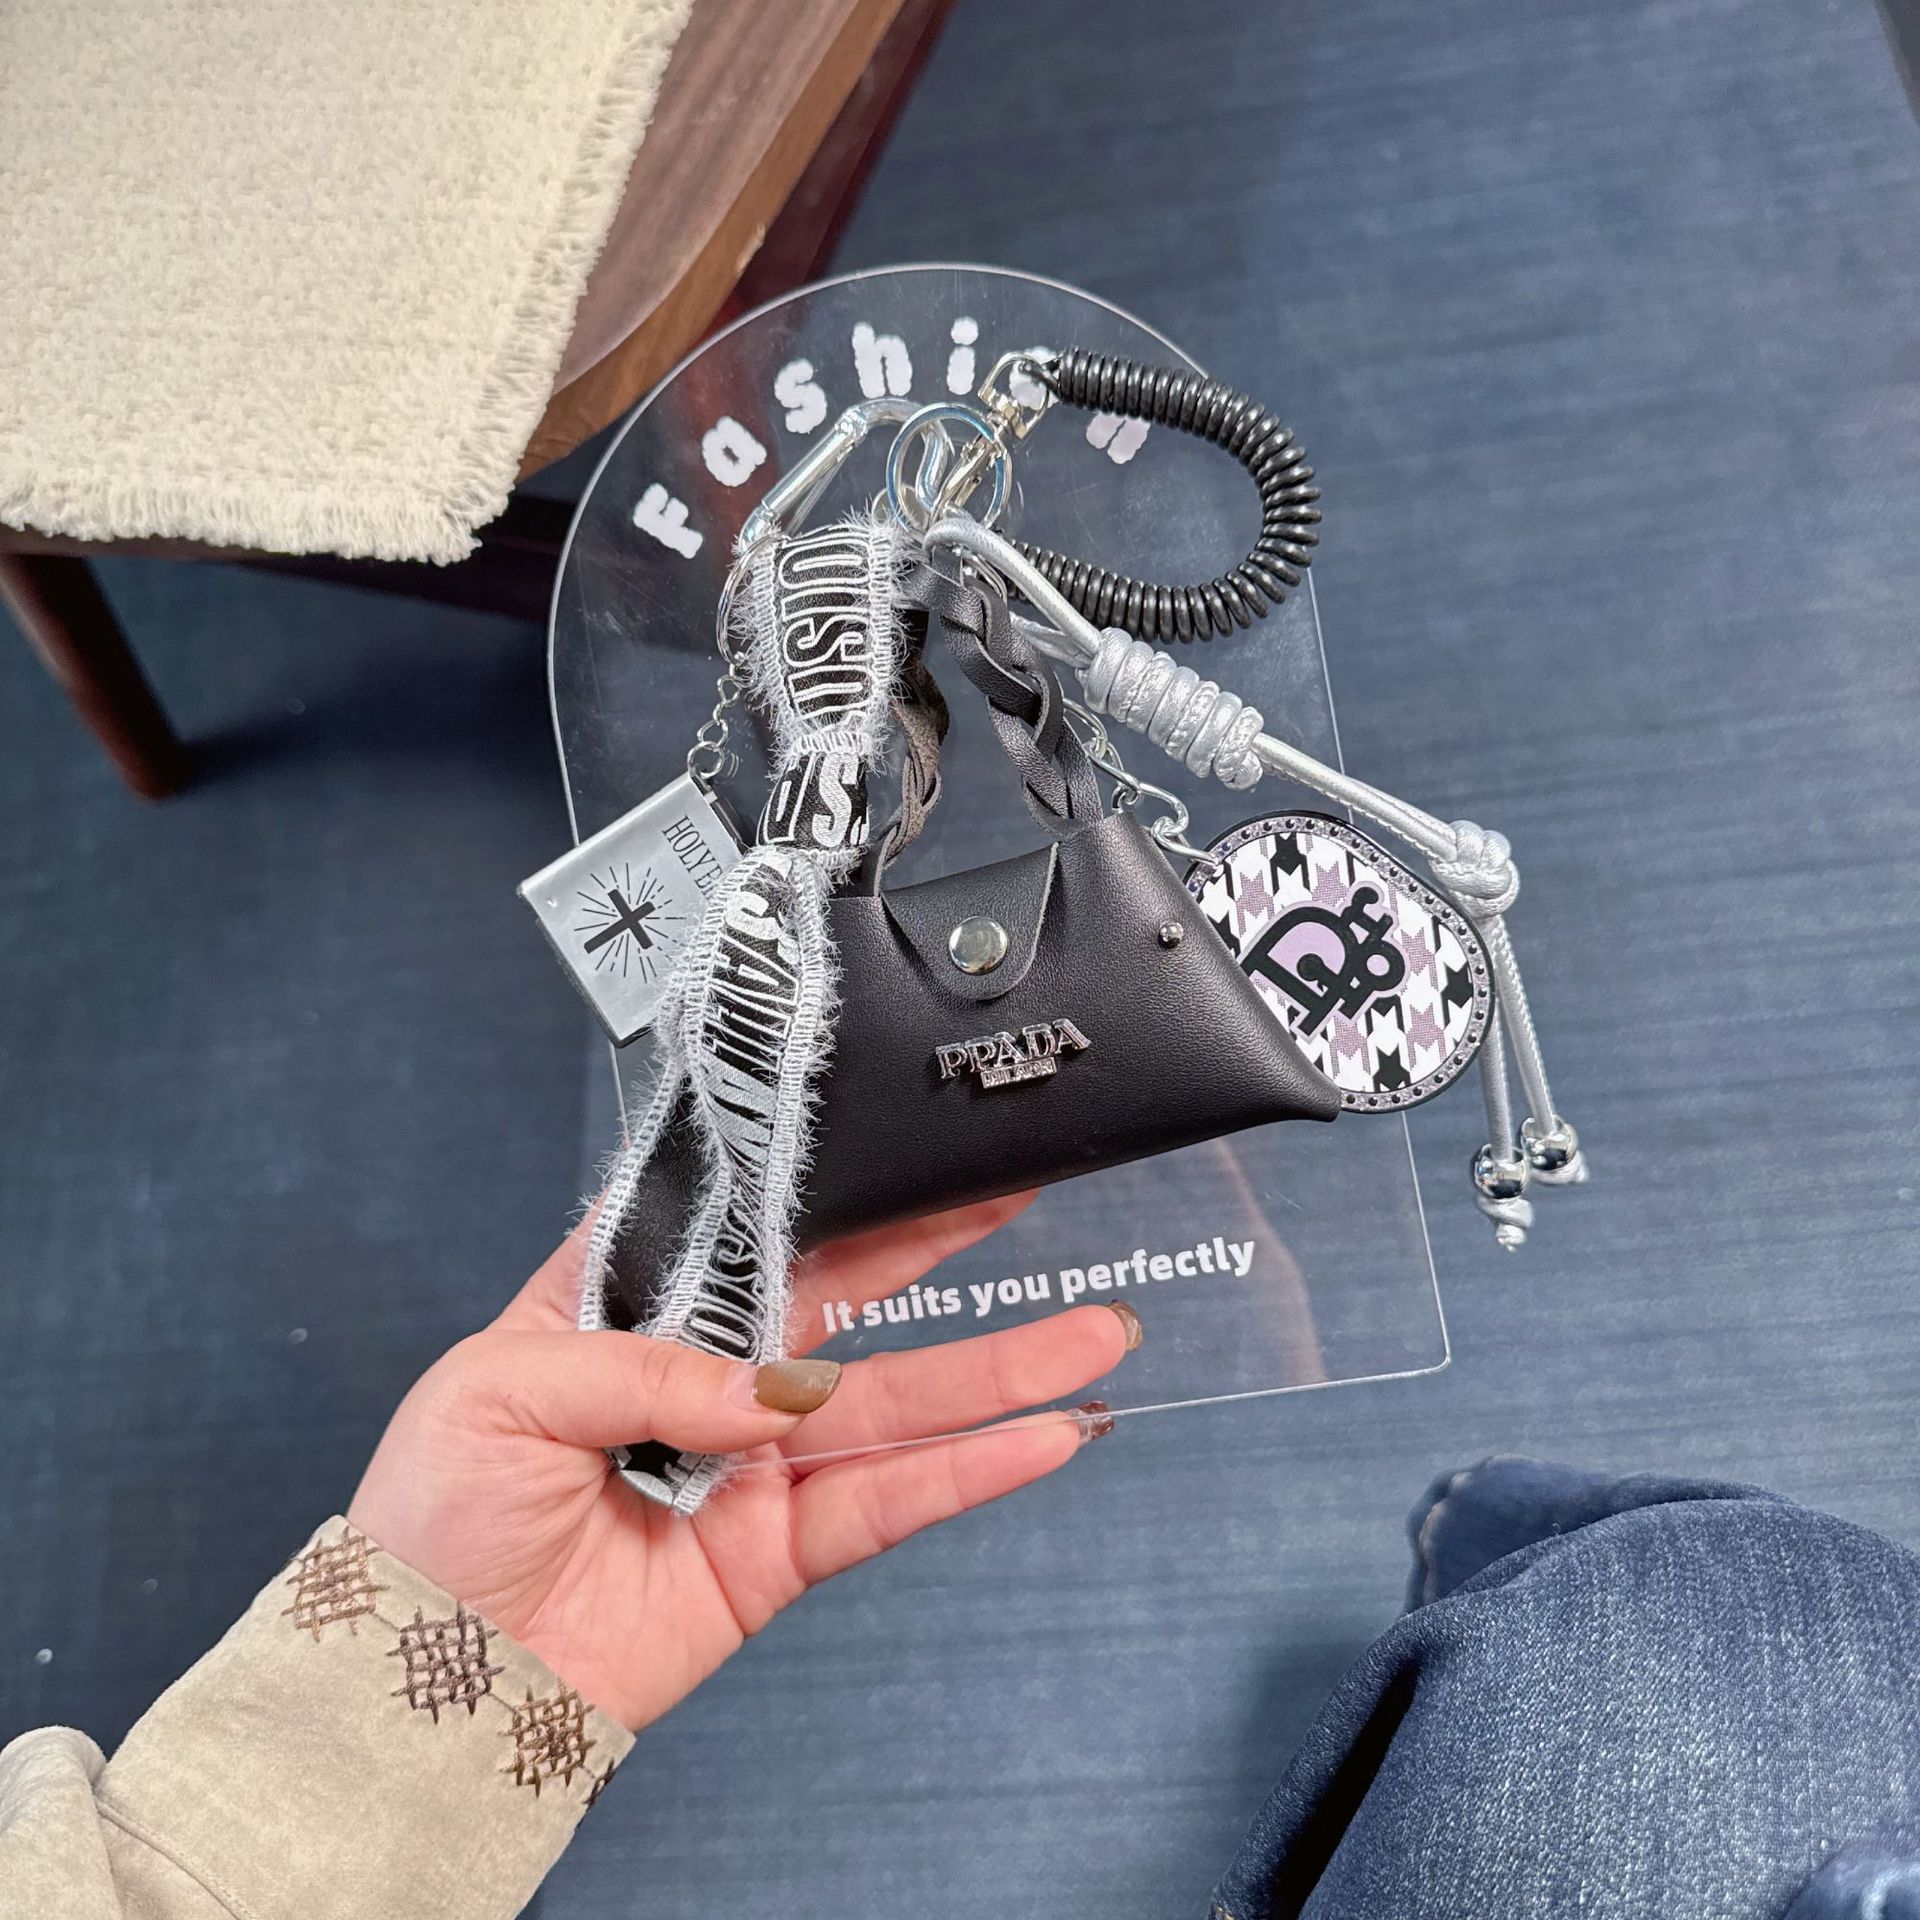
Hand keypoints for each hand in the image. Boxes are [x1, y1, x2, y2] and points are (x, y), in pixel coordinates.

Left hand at [348, 1192, 1134, 1730]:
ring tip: (1094, 1333)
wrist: (428, 1682)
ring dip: (1001, 1367)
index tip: (898, 1138)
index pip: (743, 1222)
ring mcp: (753, 1461)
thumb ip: (646, 1366)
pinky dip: (971, 1471)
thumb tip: (771, 1389)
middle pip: (848, 1290)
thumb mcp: (497, 1390)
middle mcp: (705, 1374)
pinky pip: (891, 1499)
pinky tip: (1045, 1436)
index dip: (826, 1181)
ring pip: (898, 1397)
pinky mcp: (780, 1546)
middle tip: (1021, 1188)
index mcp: (628, 1307)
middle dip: (939, 1241)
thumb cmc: (431, 1519)